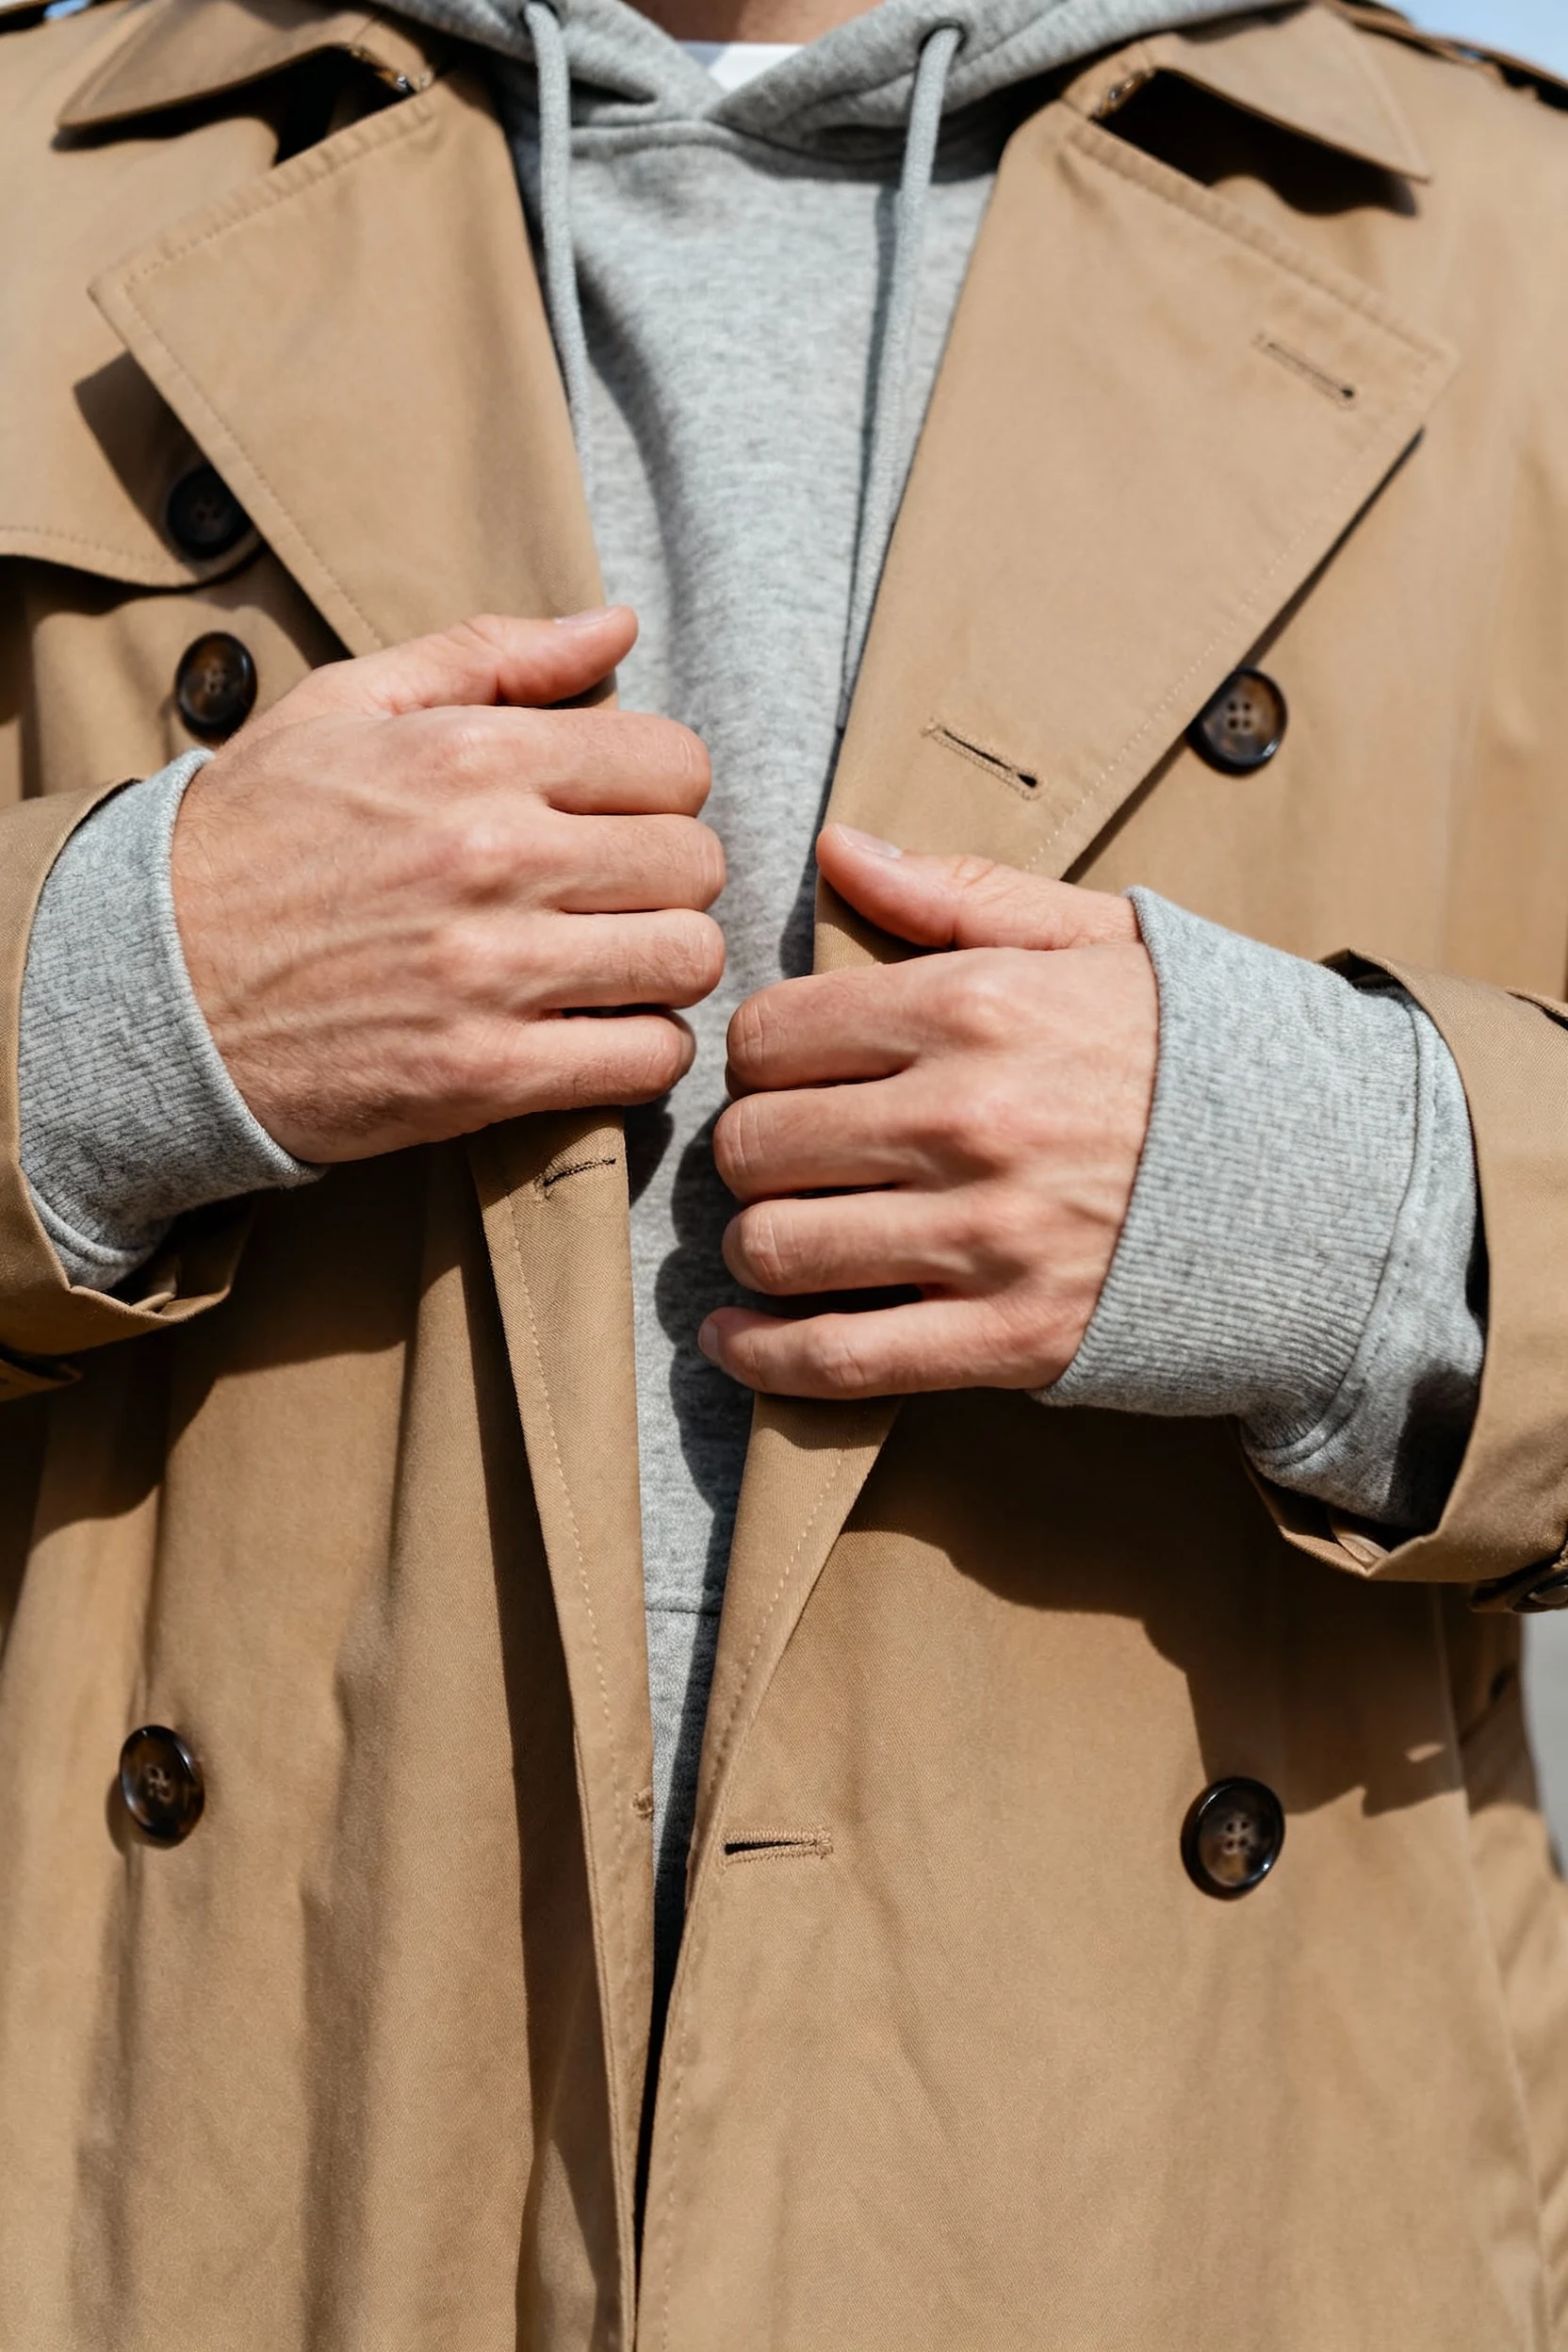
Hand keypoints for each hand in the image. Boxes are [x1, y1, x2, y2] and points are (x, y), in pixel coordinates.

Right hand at [171, 608, 723, 1160]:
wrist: (150, 990)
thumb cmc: (253, 839)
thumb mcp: (346, 708)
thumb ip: (491, 656)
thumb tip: (618, 624)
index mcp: (471, 755)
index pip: (675, 763)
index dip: (660, 791)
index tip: (616, 818)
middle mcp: (492, 858)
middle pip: (695, 863)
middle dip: (671, 878)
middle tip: (617, 897)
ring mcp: (492, 973)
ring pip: (688, 959)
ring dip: (666, 965)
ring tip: (612, 964)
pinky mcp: (485, 1073)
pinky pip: (648, 1059)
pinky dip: (643, 1049)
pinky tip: (595, 1032)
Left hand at [700, 825, 1155, 1396]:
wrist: (1324, 1181)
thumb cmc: (1195, 1052)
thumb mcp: (1094, 938)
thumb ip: (955, 892)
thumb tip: (839, 846)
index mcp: (975, 1006)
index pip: (772, 1034)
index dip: (758, 1056)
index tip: (784, 1073)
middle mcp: (966, 1119)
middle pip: (756, 1142)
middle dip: (748, 1148)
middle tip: (780, 1154)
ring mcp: (985, 1236)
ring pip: (778, 1247)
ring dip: (756, 1244)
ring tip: (780, 1231)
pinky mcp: (1007, 1336)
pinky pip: (836, 1357)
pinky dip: (763, 1355)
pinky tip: (739, 1337)